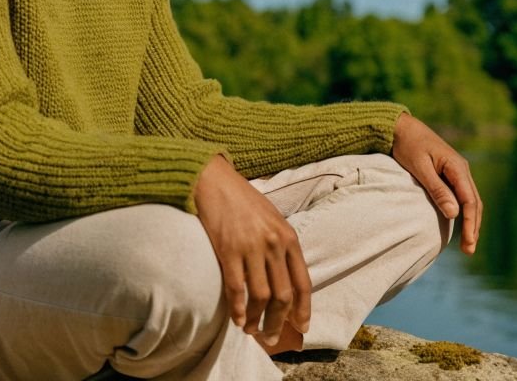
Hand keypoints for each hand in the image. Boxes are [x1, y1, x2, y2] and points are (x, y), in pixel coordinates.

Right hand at [194, 154, 310, 348]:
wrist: (213, 179)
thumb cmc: (241, 199)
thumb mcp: (271, 218)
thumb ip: (280, 245)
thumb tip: (283, 278)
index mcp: (289, 237)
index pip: (302, 283)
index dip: (303, 309)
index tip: (301, 327)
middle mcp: (274, 244)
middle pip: (283, 295)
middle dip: (279, 322)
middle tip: (272, 337)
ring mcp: (251, 247)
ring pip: (261, 296)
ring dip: (257, 319)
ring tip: (251, 330)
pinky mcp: (228, 249)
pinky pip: (237, 288)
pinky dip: (238, 308)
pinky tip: (236, 319)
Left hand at [391, 112, 482, 254]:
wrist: (400, 127)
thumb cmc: (407, 146)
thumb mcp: (419, 167)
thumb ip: (436, 189)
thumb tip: (454, 214)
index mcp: (457, 167)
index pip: (470, 200)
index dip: (470, 223)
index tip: (470, 242)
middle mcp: (462, 170)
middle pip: (474, 203)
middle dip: (474, 227)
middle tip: (469, 250)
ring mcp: (457, 172)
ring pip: (469, 201)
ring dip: (470, 221)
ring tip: (467, 244)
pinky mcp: (449, 174)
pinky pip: (460, 196)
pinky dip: (462, 212)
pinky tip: (458, 225)